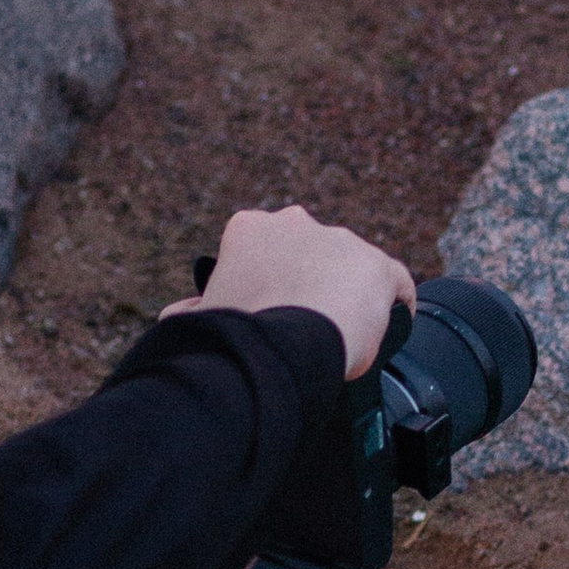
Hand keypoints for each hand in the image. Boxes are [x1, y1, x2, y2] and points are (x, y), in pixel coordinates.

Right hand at [162, 205, 416, 378]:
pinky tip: (391, 326)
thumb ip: (196, 308)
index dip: (274, 282)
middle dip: (314, 284)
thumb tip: (174, 316)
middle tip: (308, 325)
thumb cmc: (234, 333)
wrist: (278, 346)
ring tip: (345, 334)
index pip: (270, 250)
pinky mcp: (378, 266)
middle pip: (313, 255)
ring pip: (352, 268)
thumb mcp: (204, 315)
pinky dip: (395, 304)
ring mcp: (340, 241)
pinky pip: (395, 285)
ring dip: (351, 294)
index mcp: (248, 229)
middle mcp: (296, 223)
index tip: (276, 310)